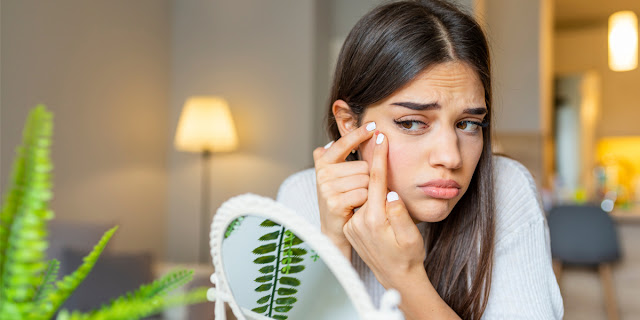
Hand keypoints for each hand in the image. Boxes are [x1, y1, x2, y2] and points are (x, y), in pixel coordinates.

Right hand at [312, 122, 375, 260]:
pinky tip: (357, 207)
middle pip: (362, 166)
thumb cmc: (342, 199)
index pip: (343, 143)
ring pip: (365, 180)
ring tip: (358, 199)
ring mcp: (326, 188)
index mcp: (323, 162)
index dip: (358, 134)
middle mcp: (322, 173)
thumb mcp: (339, 175)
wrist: (335, 230)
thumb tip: (343, 135)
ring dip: (368, 191)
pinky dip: (366, 201)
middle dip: (367, 178)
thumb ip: (341, 155)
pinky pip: (363, 193)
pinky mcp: (334, 202)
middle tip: (358, 191)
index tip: (374, 126)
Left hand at [343, 131, 425, 288]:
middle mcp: (359, 221)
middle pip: (365, 183)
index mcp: (374, 220)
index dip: (378, 157)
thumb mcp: (411, 236)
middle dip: (372, 165)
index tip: (380, 137)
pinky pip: (360, 205)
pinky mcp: (350, 227)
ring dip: (370, 182)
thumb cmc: (409, 256)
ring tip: (378, 173)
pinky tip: (374, 194)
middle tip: (376, 143)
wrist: (397, 276)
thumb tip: (391, 193)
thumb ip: (400, 214)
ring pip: (362, 193)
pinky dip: (366, 196)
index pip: (375, 180)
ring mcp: (352, 225)